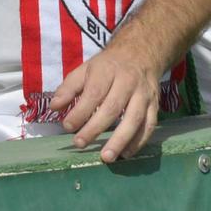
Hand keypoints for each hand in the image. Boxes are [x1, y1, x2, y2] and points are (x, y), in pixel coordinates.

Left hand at [52, 38, 162, 162]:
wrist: (141, 53)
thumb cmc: (108, 66)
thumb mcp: (86, 69)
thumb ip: (69, 88)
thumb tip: (54, 107)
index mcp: (108, 70)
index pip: (94, 92)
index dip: (81, 111)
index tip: (67, 126)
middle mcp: (128, 81)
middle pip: (113, 107)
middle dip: (95, 128)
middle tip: (79, 143)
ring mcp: (144, 94)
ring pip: (134, 119)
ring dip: (120, 140)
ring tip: (106, 157)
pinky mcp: (155, 105)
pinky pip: (149, 126)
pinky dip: (139, 142)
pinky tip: (126, 154)